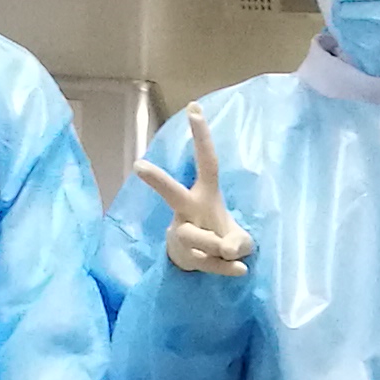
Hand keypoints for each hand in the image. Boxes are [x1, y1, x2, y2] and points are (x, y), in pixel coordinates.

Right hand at [130, 105, 253, 275]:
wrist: (197, 262)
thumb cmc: (219, 236)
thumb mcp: (239, 236)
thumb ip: (239, 240)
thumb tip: (230, 250)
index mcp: (205, 194)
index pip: (205, 162)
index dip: (201, 137)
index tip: (194, 108)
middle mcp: (190, 210)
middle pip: (172, 194)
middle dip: (158, 181)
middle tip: (138, 166)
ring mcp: (184, 233)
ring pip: (194, 236)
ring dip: (215, 244)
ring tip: (232, 251)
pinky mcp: (187, 257)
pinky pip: (208, 262)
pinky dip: (225, 267)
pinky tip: (241, 270)